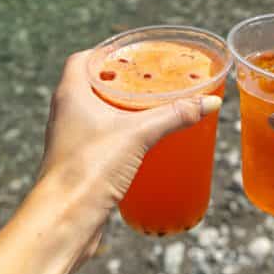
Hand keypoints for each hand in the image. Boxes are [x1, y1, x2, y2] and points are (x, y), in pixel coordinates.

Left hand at [38, 50, 220, 260]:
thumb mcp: (139, 135)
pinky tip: (138, 144)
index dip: (105, 53)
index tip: (131, 55)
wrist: (63, 220)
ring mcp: (68, 139)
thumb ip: (174, 115)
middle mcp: (64, 113)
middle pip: (90, 85)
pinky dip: (116, 135)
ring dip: (117, 109)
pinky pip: (96, 139)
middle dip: (119, 81)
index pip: (82, 59)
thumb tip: (209, 102)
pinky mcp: (76, 163)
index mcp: (71, 93)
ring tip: (147, 108)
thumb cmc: (89, 169)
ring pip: (93, 113)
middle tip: (147, 80)